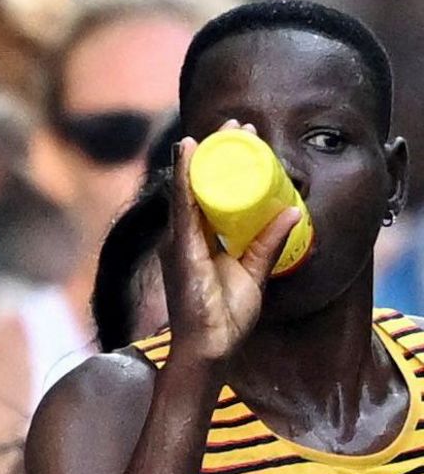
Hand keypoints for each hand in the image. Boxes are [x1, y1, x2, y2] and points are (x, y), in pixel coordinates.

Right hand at [165, 120, 303, 365]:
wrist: (208, 349)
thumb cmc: (226, 318)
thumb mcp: (255, 273)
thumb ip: (268, 243)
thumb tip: (295, 211)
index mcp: (198, 241)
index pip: (210, 194)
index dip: (224, 165)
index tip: (243, 138)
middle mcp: (183, 237)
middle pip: (198, 185)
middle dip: (215, 152)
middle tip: (237, 124)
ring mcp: (178, 242)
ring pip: (189, 188)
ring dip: (203, 156)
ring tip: (220, 130)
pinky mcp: (180, 249)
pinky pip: (182, 207)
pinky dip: (184, 179)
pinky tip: (189, 156)